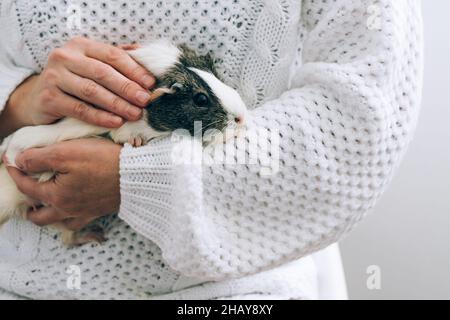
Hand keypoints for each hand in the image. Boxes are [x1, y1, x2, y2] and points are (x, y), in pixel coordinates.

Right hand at [1, 37, 154, 135]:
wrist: (38, 101)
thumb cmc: (74, 84)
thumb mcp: (93, 68)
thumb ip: (117, 63)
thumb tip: (147, 60)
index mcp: (81, 46)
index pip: (113, 55)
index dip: (134, 69)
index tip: (151, 84)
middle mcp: (65, 56)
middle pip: (103, 73)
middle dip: (128, 88)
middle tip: (146, 101)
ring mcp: (54, 76)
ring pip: (92, 91)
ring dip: (117, 104)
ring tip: (135, 114)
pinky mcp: (48, 97)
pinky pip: (79, 109)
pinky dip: (100, 117)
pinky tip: (116, 122)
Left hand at [5, 139, 121, 230]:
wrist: (136, 176)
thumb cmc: (102, 162)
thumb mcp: (65, 153)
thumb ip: (38, 158)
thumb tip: (19, 161)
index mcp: (56, 196)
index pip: (26, 187)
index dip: (15, 173)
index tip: (10, 162)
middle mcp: (68, 209)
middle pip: (39, 216)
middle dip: (28, 206)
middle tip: (26, 192)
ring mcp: (85, 213)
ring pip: (58, 222)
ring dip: (48, 215)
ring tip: (46, 204)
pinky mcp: (100, 211)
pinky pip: (79, 223)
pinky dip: (70, 219)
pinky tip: (72, 210)